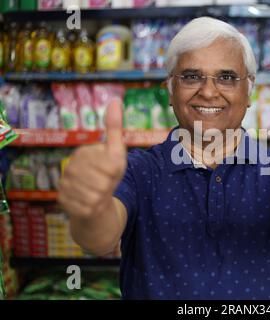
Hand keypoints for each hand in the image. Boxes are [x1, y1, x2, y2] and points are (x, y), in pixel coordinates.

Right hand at [58, 98, 126, 219]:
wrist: (95, 203)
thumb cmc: (108, 175)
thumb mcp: (116, 153)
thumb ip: (115, 128)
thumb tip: (115, 100)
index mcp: (83, 153)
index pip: (110, 165)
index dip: (116, 173)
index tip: (111, 173)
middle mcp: (70, 167)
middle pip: (103, 182)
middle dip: (109, 186)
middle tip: (105, 185)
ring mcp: (64, 184)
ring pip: (95, 196)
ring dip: (102, 198)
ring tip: (98, 193)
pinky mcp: (63, 202)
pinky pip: (87, 207)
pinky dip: (94, 208)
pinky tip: (90, 203)